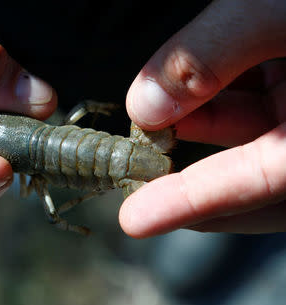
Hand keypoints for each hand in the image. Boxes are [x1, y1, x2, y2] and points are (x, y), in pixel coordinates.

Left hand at [120, 0, 285, 236]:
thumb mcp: (279, 9)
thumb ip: (215, 51)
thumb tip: (147, 103)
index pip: (259, 182)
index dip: (191, 203)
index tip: (137, 220)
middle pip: (258, 188)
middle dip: (193, 185)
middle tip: (140, 182)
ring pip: (256, 152)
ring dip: (201, 143)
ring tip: (152, 132)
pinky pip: (264, 119)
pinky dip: (222, 111)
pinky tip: (189, 100)